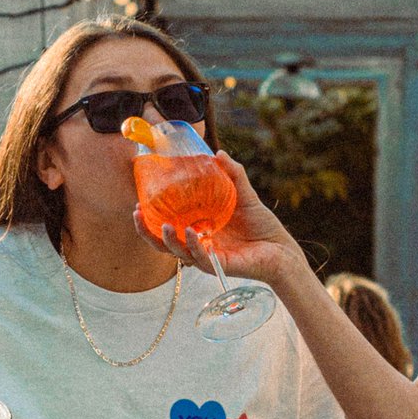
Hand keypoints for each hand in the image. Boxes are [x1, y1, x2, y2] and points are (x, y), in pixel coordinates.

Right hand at [133, 151, 305, 286]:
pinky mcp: (218, 266)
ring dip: (166, 240)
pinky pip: (199, 258)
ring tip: (163, 226)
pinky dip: (191, 246)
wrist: (280, 247)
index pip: (166, 226)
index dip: (148, 218)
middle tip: (137, 214)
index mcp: (197, 229)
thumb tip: (217, 153)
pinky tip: (188, 232)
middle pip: (162, 243)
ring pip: (177, 252)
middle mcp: (197, 244)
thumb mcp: (244, 194)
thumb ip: (232, 174)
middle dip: (146, 231)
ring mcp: (206, 257)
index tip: (137, 203)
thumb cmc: (261, 224)